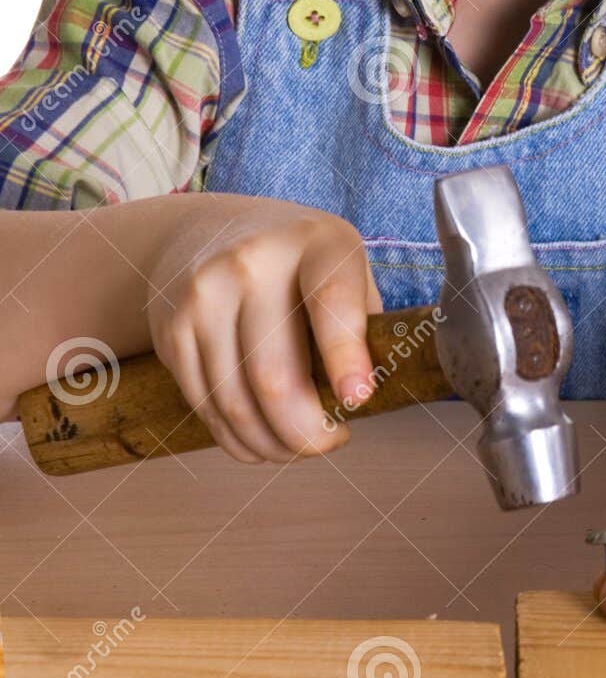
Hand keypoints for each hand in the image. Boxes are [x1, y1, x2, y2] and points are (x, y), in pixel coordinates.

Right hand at [143, 192, 382, 463]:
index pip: (330, 301)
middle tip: (329, 441)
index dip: (345, 355)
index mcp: (314, 243)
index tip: (357, 399)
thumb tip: (360, 399)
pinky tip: (260, 440)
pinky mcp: (172, 330)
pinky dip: (237, 439)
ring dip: (272, 445)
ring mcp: (204, 296)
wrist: (203, 231)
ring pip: (236, 403)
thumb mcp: (342, 262)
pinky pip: (206, 406)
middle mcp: (252, 263)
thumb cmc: (295, 259)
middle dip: (307, 432)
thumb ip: (361, 320)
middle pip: (275, 377)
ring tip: (296, 446)